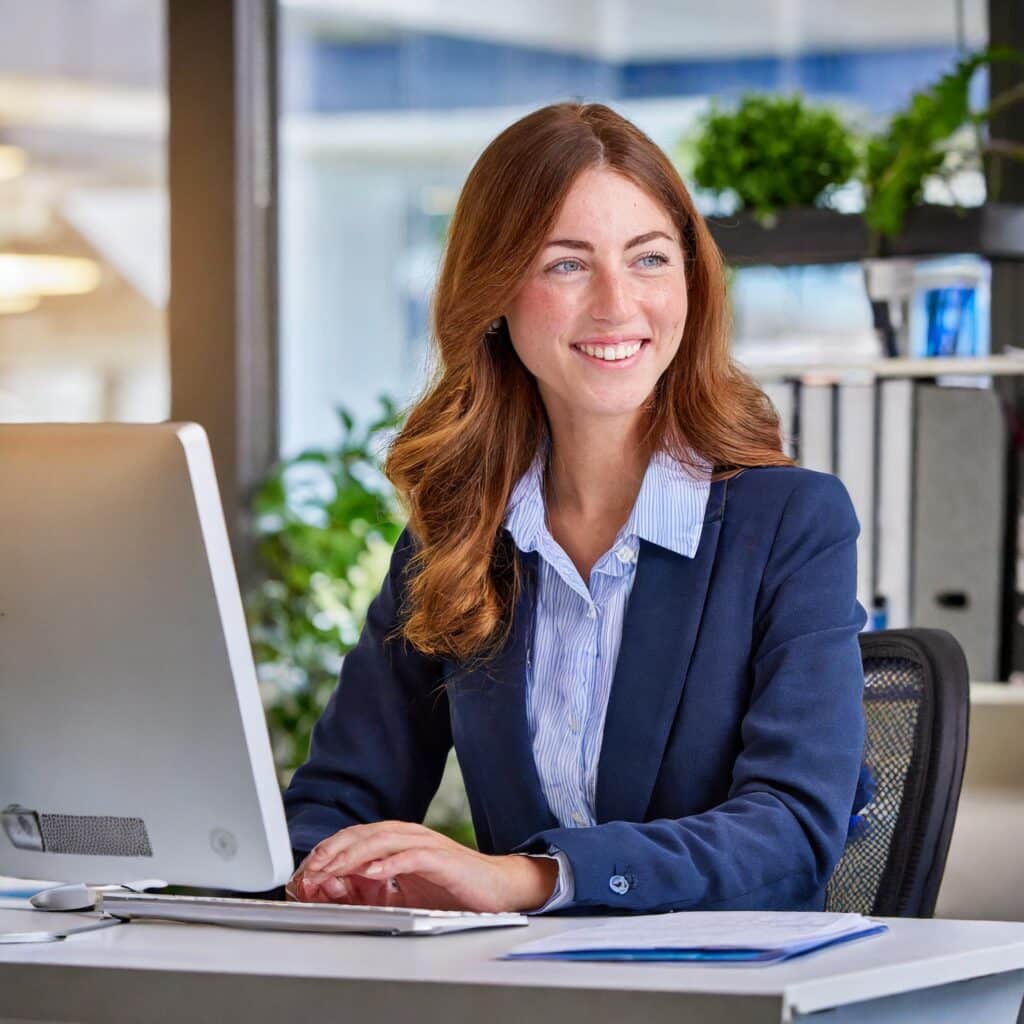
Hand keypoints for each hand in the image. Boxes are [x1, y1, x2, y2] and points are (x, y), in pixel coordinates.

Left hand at [285, 821, 557, 912]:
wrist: (494, 889)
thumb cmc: (449, 890)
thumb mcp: (401, 892)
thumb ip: (371, 889)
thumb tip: (335, 891)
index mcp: (396, 839)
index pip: (353, 838)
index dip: (327, 852)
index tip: (304, 874)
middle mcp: (408, 835)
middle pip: (361, 834)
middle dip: (331, 853)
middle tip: (308, 873)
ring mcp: (425, 844)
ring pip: (380, 840)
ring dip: (351, 856)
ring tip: (330, 871)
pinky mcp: (442, 858)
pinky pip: (411, 856)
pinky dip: (388, 863)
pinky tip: (371, 873)